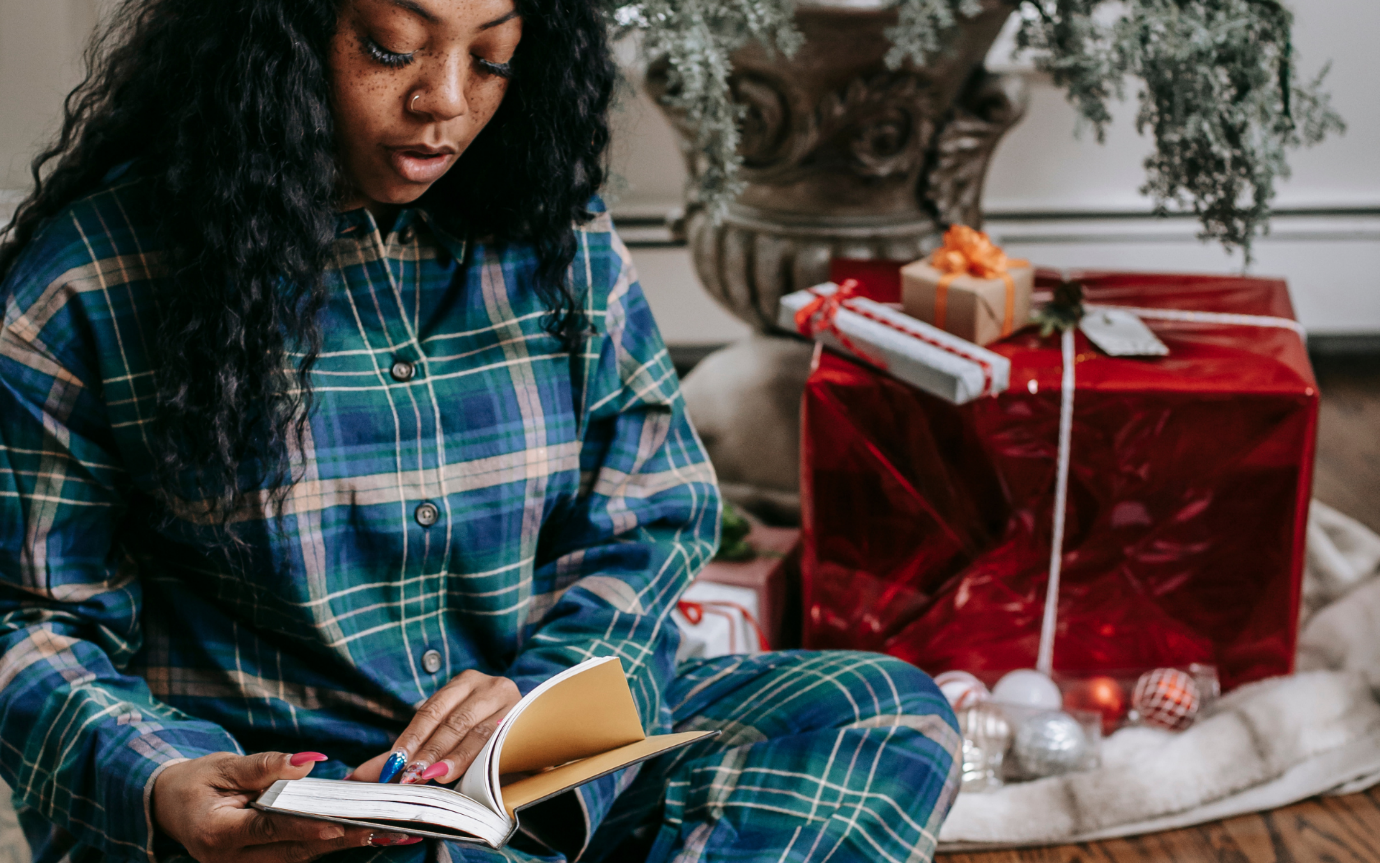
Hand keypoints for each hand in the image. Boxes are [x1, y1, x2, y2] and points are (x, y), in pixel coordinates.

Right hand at [152, 751, 419, 860]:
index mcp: (217, 833)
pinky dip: (324, 845)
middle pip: (291, 851)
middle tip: (377, 827)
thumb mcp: (224, 766)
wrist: (171, 805)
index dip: (306, 827)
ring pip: (298, 858)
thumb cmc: (196, 782)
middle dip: (336, 840)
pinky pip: (294, 856)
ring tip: (381, 833)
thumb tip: (307, 761)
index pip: (269, 829)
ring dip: (338, 846)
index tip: (339, 824)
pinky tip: (357, 834)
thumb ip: (265, 766)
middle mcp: (229, 859)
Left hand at [351, 670, 520, 785]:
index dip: (411, 737)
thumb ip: (406, 753)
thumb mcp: (443, 736)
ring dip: (452, 757)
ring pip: (477, 732)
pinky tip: (463, 772)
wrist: (531, 738)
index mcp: (466, 683)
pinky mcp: (527, 722)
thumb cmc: (481, 735)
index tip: (392, 764)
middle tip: (408, 776)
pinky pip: (500, 742)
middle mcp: (490, 685)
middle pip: (453, 721)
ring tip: (431, 777)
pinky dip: (479, 759)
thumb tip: (359, 775)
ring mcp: (512, 702)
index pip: (432, 710)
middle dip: (429, 751)